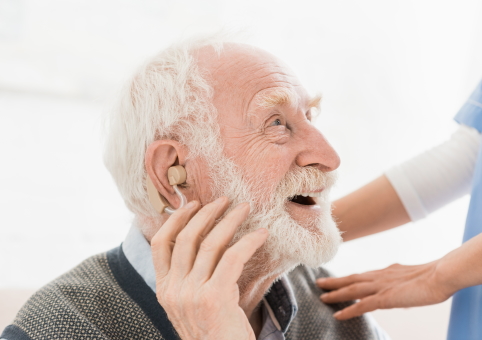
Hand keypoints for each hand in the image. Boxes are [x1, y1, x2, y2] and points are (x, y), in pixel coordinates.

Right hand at [151, 197, 267, 339]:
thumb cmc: (214, 334)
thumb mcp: (192, 305)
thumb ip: (191, 278)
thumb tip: (207, 244)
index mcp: (163, 290)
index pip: (159, 244)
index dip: (174, 219)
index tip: (191, 204)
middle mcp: (173, 290)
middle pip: (185, 238)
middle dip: (206, 213)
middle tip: (223, 200)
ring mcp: (191, 294)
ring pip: (210, 243)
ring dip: (229, 220)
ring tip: (244, 208)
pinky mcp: (214, 297)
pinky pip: (233, 257)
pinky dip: (249, 241)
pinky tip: (261, 234)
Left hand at [316, 261, 452, 319]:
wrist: (440, 275)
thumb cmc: (431, 277)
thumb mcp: (410, 278)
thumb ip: (399, 282)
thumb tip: (396, 289)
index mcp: (386, 272)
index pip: (362, 275)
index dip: (348, 278)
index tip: (336, 279)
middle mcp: (379, 276)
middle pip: (351, 279)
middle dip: (334, 282)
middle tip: (319, 283)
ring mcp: (381, 286)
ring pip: (352, 289)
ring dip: (336, 293)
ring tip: (322, 296)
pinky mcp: (385, 298)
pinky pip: (362, 305)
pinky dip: (348, 310)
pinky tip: (338, 315)